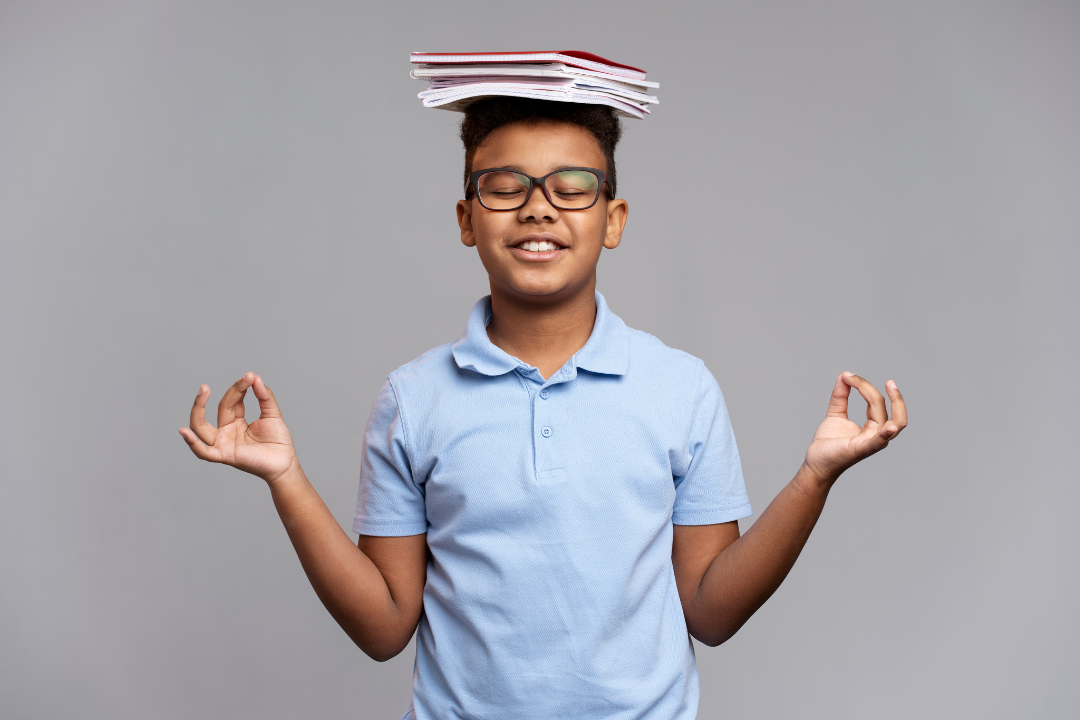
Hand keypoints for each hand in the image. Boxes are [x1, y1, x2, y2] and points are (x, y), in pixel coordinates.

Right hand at [179, 372, 298, 482]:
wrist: (286, 463)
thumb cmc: (279, 442)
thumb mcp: (272, 414)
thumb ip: (264, 396)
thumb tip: (255, 377)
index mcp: (237, 422)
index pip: (233, 401)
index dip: (240, 387)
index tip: (251, 376)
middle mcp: (227, 431)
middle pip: (221, 408)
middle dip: (232, 392)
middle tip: (243, 379)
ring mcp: (224, 443)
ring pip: (201, 427)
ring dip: (198, 409)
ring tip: (204, 391)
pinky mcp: (225, 456)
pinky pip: (204, 452)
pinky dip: (192, 443)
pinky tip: (184, 432)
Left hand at [801, 372, 906, 485]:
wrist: (816, 463)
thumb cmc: (828, 443)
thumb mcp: (835, 414)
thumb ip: (841, 396)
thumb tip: (845, 375)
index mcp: (872, 426)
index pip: (876, 402)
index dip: (864, 386)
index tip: (848, 376)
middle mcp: (877, 434)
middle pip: (882, 407)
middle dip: (870, 389)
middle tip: (856, 378)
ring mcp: (872, 443)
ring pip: (893, 422)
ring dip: (894, 403)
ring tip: (889, 386)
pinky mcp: (861, 450)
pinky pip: (878, 442)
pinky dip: (886, 434)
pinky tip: (890, 427)